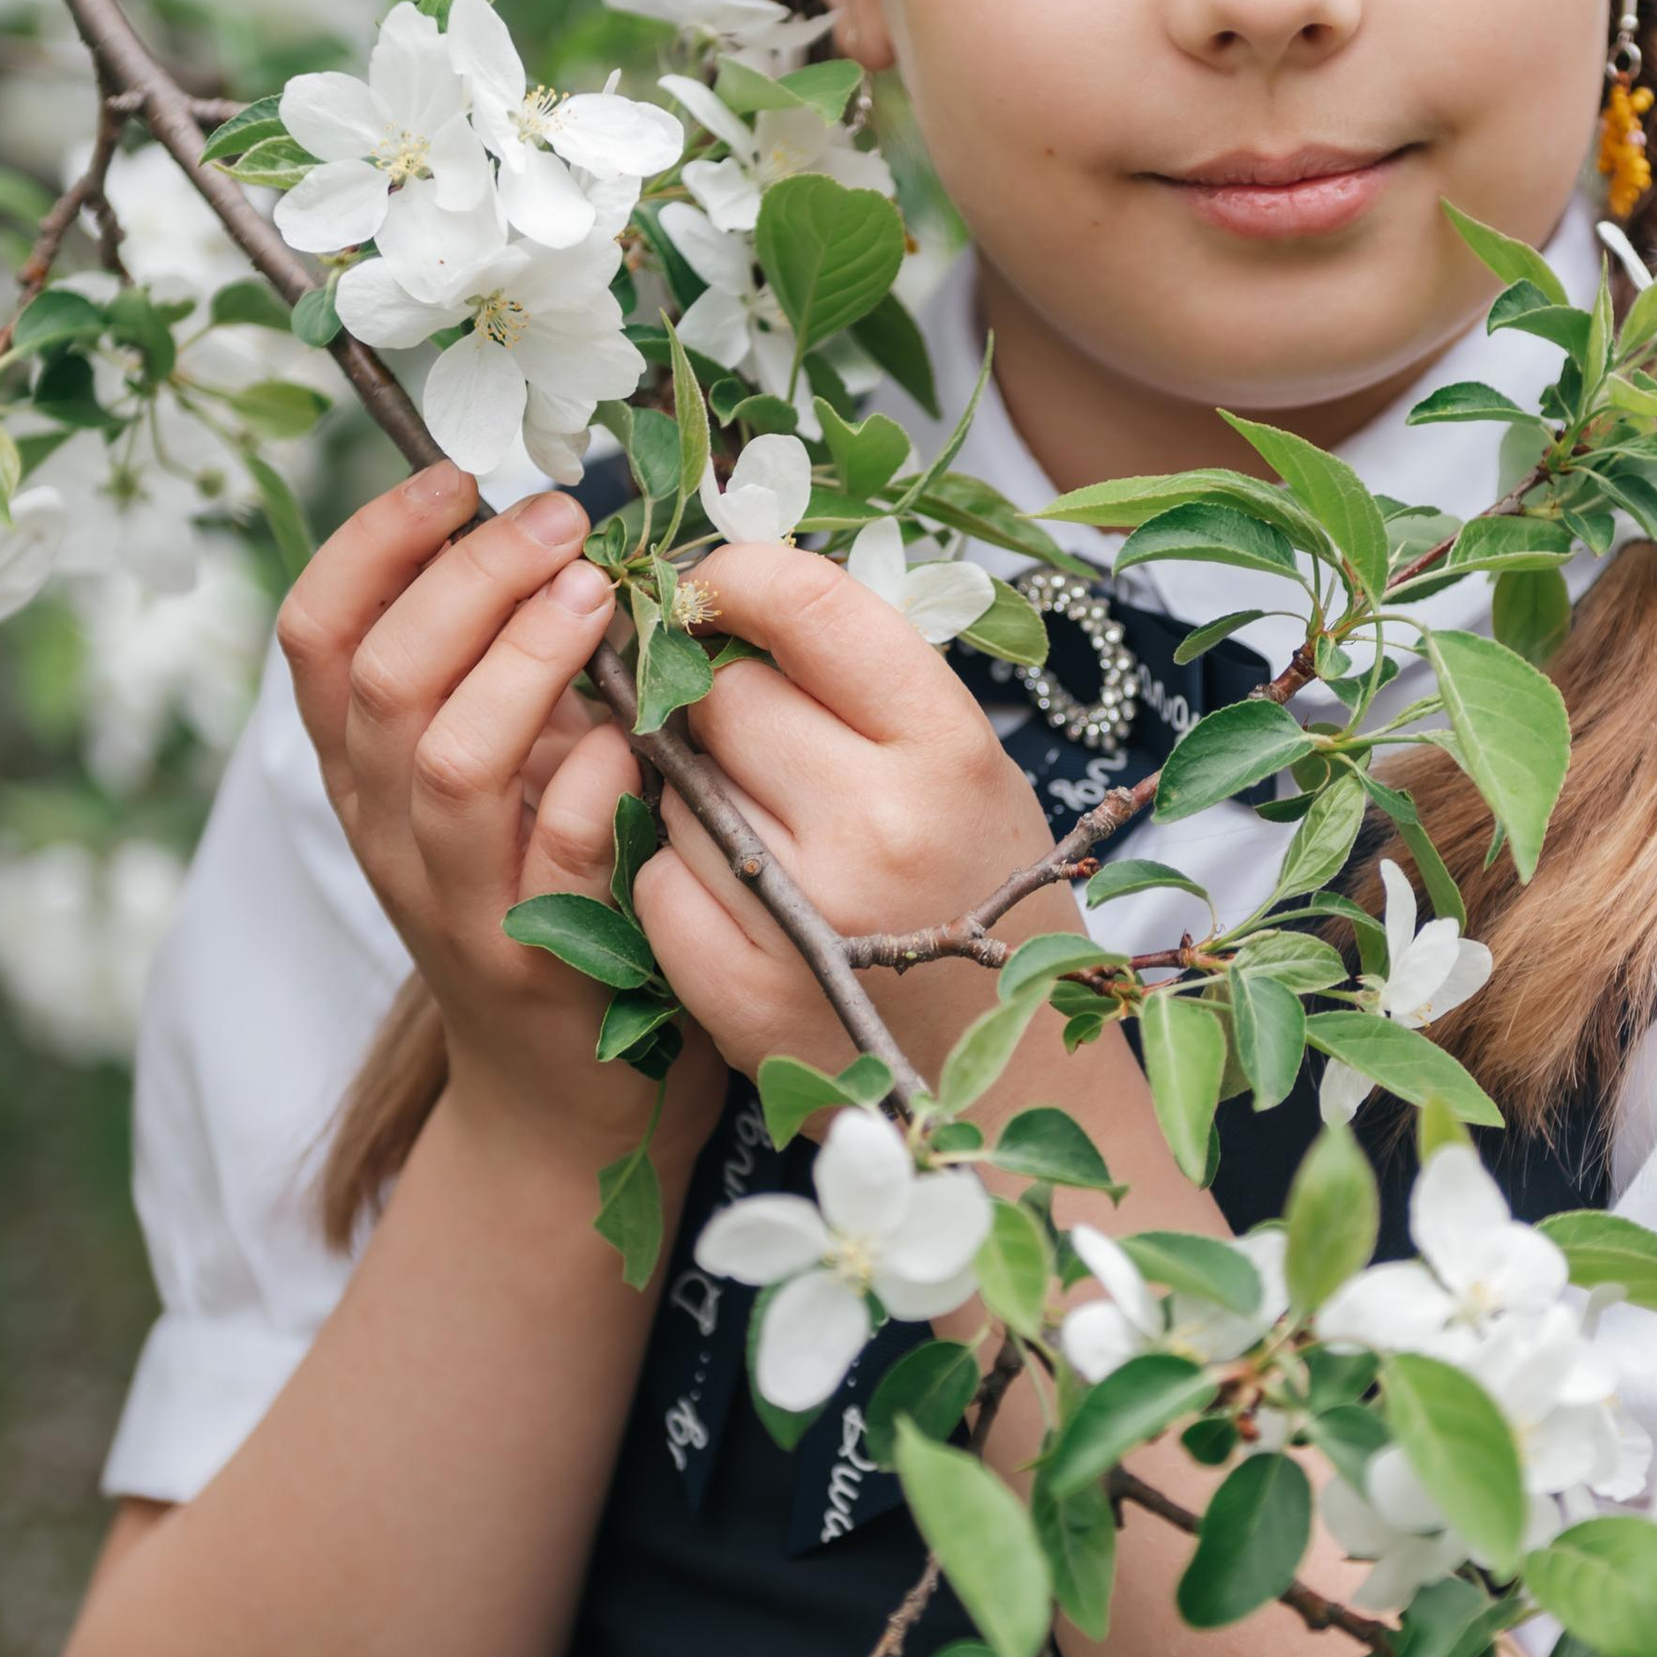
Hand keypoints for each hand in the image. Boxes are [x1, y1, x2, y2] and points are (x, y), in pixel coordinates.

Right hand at [277, 461, 712, 1167]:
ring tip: (596, 595)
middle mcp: (387, 831)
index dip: (373, 542)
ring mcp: (456, 902)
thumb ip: (504, 673)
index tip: (452, 476)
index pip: (317, 634)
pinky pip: (549, 857)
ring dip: (521, 659)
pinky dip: (588, 783)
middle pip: (384, 678)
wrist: (566, 1095)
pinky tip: (637, 736)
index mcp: (364, 769)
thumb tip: (551, 530)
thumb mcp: (499, 773)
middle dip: (468, 577)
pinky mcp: (539, 964)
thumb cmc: (550, 893)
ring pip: (446, 761)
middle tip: (557, 518)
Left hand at [631, 543, 1080, 1093]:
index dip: (736, 577)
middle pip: (721, 694)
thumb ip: (859, 679)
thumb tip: (725, 584)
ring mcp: (804, 913)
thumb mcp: (959, 766)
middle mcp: (878, 824)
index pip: (808, 606)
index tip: (710, 588)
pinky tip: (740, 902)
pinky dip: (677, 880)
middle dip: (717, 702)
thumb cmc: (975, 893)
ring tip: (771, 840)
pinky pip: (652, 877)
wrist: (1003, 1079)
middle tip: (756, 743)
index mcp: (945, 750)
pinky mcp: (738, 991)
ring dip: (696, 797)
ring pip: (673, 786)